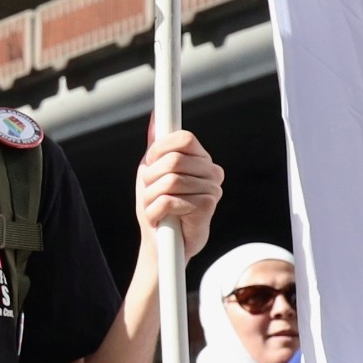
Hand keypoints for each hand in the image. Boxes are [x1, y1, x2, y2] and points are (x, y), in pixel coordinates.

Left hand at [136, 127, 220, 255]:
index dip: (160, 149)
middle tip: (151, 194)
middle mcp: (212, 172)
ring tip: (155, 209)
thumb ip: (156, 146)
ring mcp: (212, 190)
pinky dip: (154, 212)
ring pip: (168, 181)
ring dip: (150, 198)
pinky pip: (168, 201)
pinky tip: (160, 219)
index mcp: (201, 160)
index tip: (151, 163)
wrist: (162, 244)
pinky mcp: (207, 207)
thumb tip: (156, 118)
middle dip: (150, 178)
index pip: (184, 138)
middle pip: (173, 160)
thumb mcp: (152, 172)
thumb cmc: (159, 206)